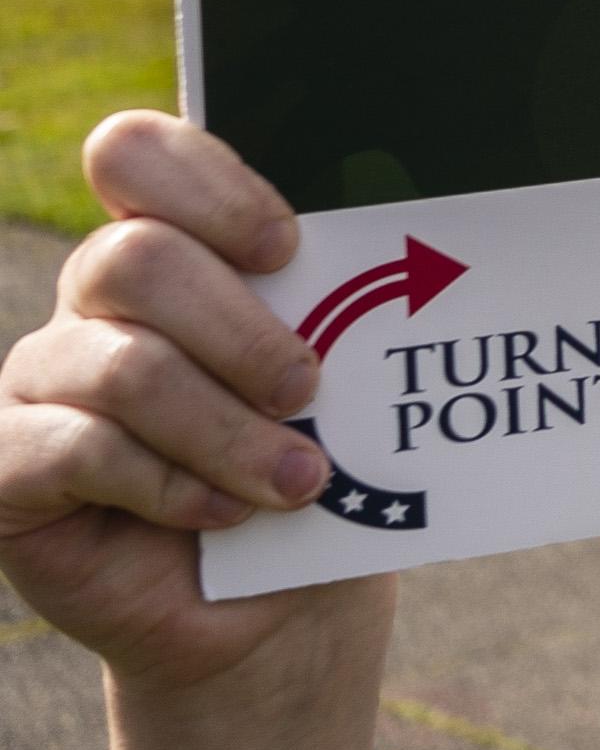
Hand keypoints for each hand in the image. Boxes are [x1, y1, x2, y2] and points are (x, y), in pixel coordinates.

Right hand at [0, 113, 392, 749]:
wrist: (274, 596)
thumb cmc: (317, 457)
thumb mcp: (340, 373)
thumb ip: (340, 303)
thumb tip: (409, 250)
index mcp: (169, 244)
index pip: (135, 153)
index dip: (204, 185)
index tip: (288, 247)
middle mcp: (90, 302)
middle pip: (135, 259)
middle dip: (241, 329)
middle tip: (310, 388)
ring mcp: (41, 382)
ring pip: (122, 368)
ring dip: (227, 431)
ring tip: (299, 480)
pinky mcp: (9, 468)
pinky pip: (76, 451)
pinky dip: (168, 485)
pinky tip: (221, 513)